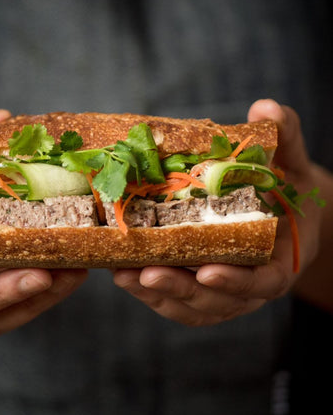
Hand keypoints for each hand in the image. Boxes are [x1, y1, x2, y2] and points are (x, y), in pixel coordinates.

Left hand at [113, 99, 322, 325]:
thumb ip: (283, 139)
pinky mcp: (197, 291)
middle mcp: (248, 285)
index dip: (236, 281)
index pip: (261, 282)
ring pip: (189, 306)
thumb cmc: (284, 192)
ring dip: (157, 294)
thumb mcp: (291, 165)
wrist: (276, 216)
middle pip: (215, 301)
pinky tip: (123, 274)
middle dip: (181, 289)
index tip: (207, 271)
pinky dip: (149, 294)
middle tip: (147, 274)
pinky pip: (175, 302)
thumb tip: (264, 107)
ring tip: (123, 274)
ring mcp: (221, 293)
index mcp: (277, 262)